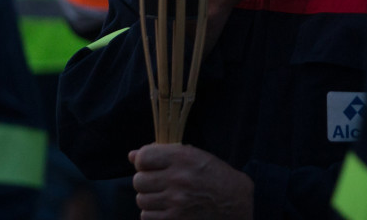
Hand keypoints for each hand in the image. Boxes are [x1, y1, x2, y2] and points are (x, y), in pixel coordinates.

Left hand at [129, 144, 251, 219]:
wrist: (234, 203)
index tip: (149, 165)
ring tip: (163, 196)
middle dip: (145, 180)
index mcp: (183, 157)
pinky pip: (146, 216)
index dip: (143, 161)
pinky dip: (153, 213)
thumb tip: (132, 155)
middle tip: (157, 182)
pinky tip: (166, 208)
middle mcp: (178, 179)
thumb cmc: (214, 176)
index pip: (144, 157)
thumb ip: (163, 153)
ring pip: (141, 200)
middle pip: (138, 180)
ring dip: (148, 198)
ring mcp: (175, 202)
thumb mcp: (194, 156)